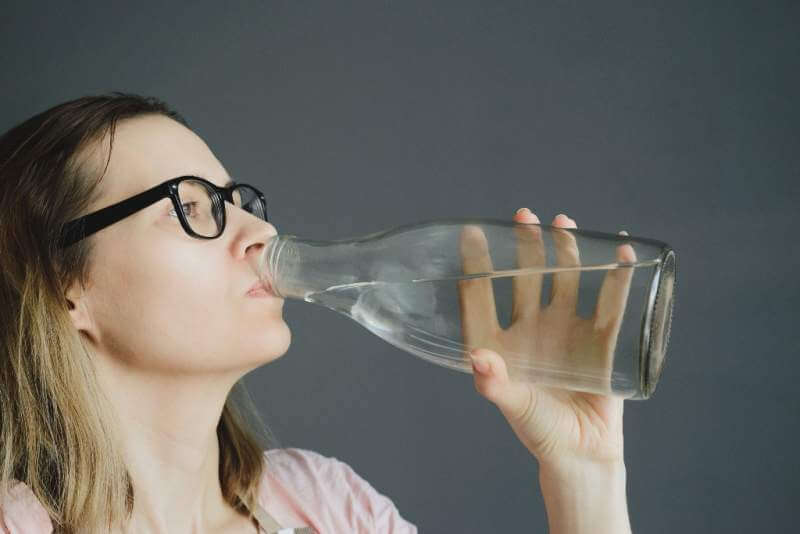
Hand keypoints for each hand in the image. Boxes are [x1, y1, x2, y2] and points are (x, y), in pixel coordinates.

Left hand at [458, 209, 635, 465]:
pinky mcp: (601, 337)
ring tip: (564, 222)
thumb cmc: (539, 431)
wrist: (583, 452)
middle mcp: (532, 327)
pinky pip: (610, 300)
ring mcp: (566, 328)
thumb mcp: (515, 406)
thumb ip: (495, 384)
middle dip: (527, 246)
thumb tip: (478, 358)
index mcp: (502, 340)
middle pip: (527, 276)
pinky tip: (619, 250)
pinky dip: (616, 275)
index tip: (471, 232)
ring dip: (566, 250)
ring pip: (565, 278)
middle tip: (524, 216)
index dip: (476, 265)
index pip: (484, 295)